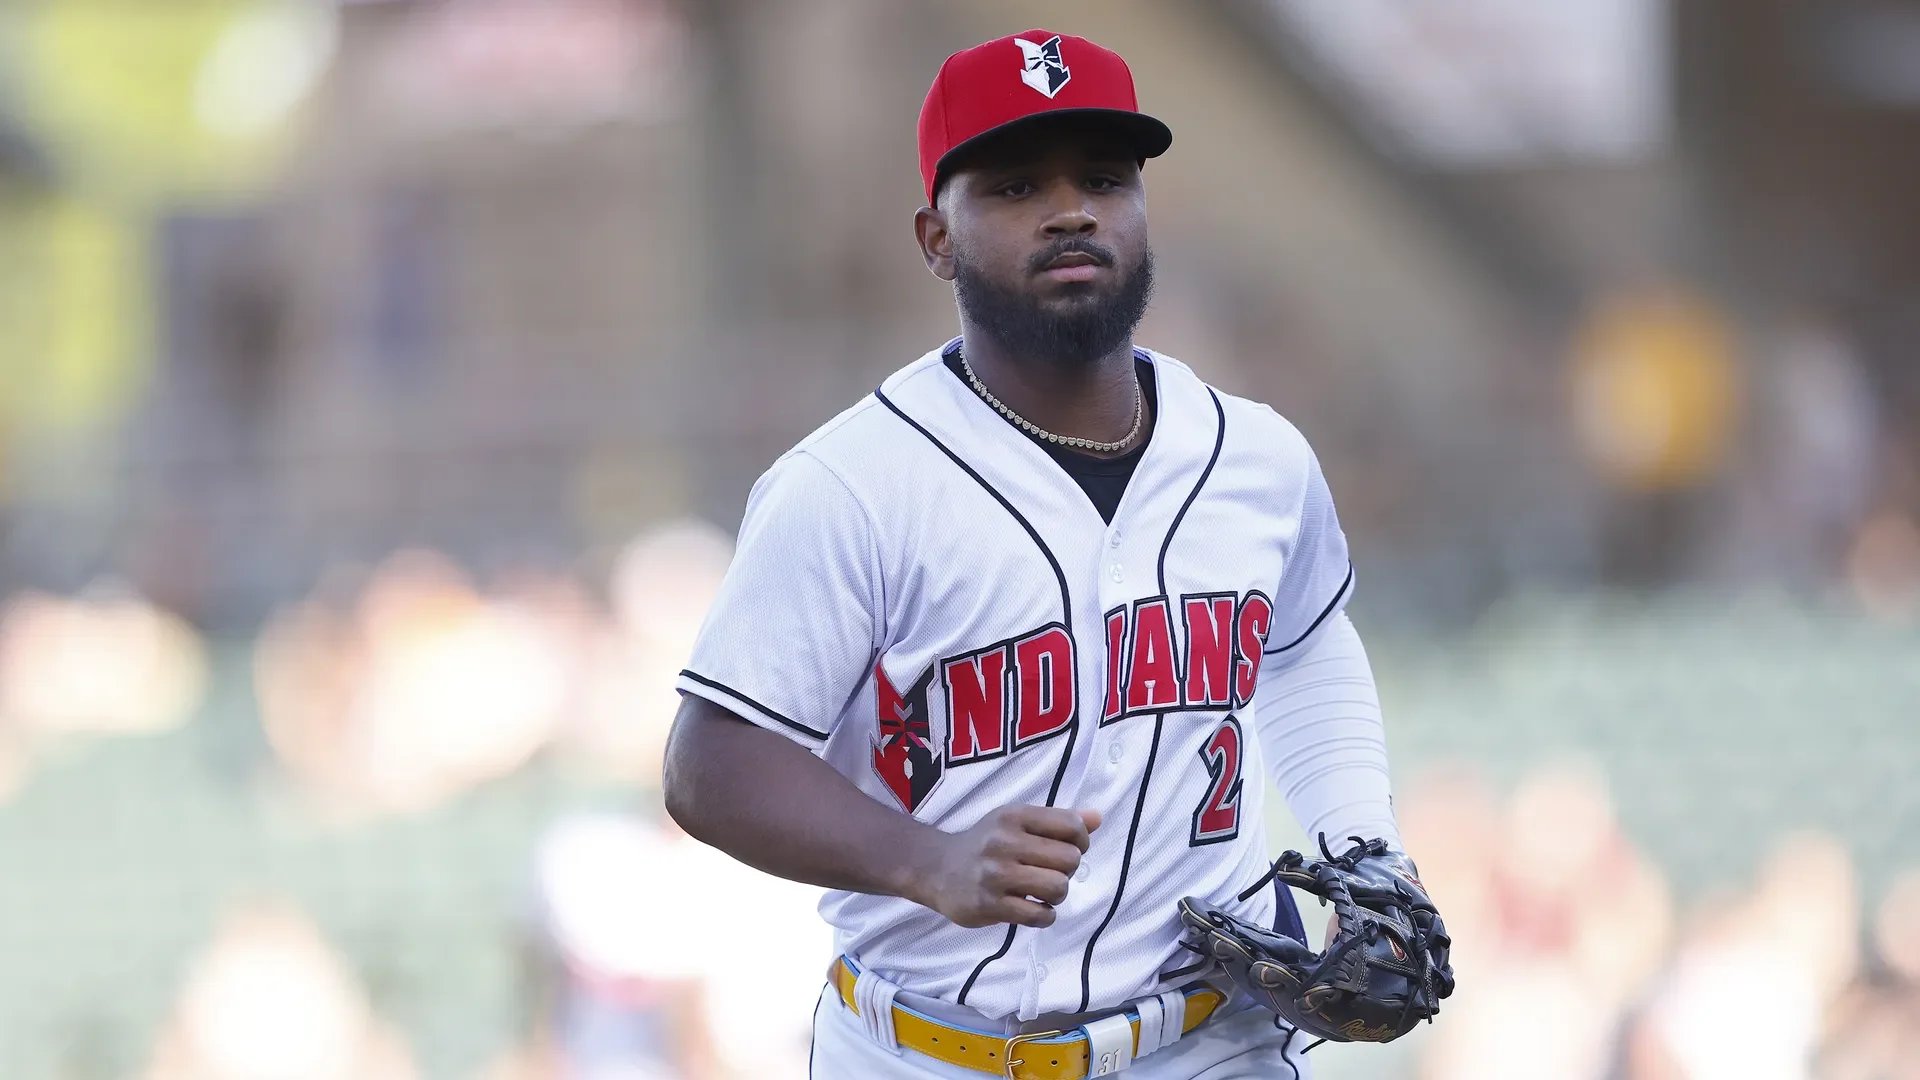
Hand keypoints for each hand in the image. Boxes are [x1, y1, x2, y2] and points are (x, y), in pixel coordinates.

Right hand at [908, 805, 1101, 927]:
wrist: (937, 869)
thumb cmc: (986, 843)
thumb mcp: (1017, 821)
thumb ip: (1058, 820)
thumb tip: (1098, 818)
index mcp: (1014, 816)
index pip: (1071, 825)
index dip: (1081, 841)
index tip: (1069, 849)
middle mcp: (1004, 842)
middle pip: (1069, 859)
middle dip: (1067, 870)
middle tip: (1050, 873)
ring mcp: (995, 875)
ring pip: (1057, 887)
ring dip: (1057, 895)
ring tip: (1043, 893)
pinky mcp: (989, 905)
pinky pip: (1038, 916)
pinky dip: (1044, 916)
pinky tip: (1034, 909)